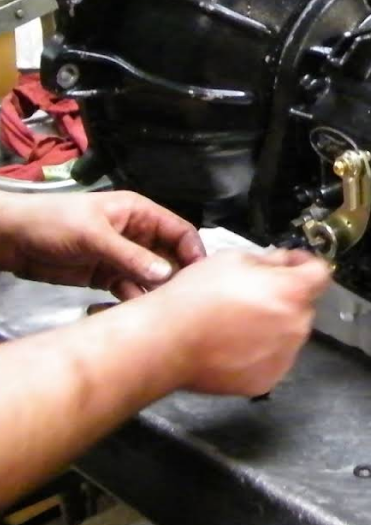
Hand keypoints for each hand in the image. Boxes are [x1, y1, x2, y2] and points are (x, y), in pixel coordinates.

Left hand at [0, 192, 204, 298]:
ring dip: (154, 291)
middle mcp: (137, 234)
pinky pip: (130, 289)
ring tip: (156, 308)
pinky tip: (133, 311)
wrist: (12, 239)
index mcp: (139, 213)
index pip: (179, 231)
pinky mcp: (107, 276)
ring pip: (151, 276)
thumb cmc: (52, 222)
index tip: (198, 275)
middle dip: (175, 275)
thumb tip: (165, 274)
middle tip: (178, 297)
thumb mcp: (93, 235)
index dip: (192, 251)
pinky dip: (133, 300)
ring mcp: (122, 256)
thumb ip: (130, 255)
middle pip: (170, 256)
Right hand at [144, 249, 331, 396]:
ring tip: (237, 321)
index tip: (291, 263)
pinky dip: (262, 350)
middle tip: (253, 293)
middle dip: (285, 295)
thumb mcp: (233, 259)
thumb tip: (283, 262)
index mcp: (292, 292)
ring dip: (274, 324)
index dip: (304, 264)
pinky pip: (274, 358)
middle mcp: (295, 325)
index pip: (320, 273)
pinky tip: (235, 343)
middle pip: (303, 304)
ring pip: (289, 332)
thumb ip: (269, 260)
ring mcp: (283, 356)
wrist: (165, 343)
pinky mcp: (267, 379)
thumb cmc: (194, 299)